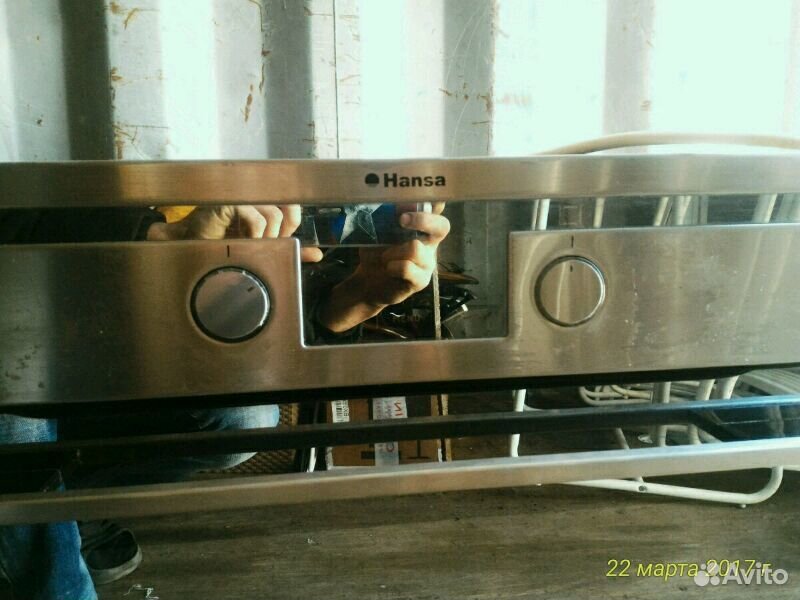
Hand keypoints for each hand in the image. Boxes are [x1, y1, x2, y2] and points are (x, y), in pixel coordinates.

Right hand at [147, 205, 322, 261]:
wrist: (189, 246)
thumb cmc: (222, 244)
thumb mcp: (263, 247)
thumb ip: (290, 248)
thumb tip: (317, 254)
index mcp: (262, 200)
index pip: (292, 206)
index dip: (291, 226)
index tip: (277, 239)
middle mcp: (254, 193)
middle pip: (288, 208)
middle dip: (281, 233)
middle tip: (262, 243)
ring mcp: (242, 195)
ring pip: (274, 217)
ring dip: (266, 238)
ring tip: (248, 244)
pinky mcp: (231, 202)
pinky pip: (257, 219)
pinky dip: (253, 236)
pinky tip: (240, 241)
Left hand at [318, 203, 449, 331]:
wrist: (369, 282)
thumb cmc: (376, 252)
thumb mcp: (377, 231)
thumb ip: (386, 216)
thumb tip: (392, 203)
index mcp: (422, 227)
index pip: (437, 208)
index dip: (435, 200)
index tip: (420, 194)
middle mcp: (430, 243)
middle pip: (442, 226)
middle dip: (422, 219)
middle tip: (402, 220)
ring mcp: (428, 262)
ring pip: (416, 248)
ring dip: (394, 251)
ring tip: (385, 256)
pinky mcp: (421, 280)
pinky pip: (407, 268)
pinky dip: (392, 266)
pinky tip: (388, 268)